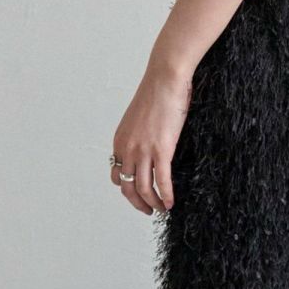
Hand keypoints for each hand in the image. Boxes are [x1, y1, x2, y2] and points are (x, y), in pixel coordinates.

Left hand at [110, 65, 193, 213]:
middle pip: (126, 187)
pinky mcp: (161, 150)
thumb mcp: (140, 118)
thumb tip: (151, 144)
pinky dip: (166, 196)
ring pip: (142, 188)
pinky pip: (161, 181)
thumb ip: (140, 135)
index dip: (127, 189)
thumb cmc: (157, 92)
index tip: (140, 195)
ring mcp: (142, 150)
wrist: (165, 79)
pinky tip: (171, 203)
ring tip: (162, 209)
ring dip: (152, 203)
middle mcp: (126, 148)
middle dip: (138, 203)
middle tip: (149, 210)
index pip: (117, 174)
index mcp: (120, 141)